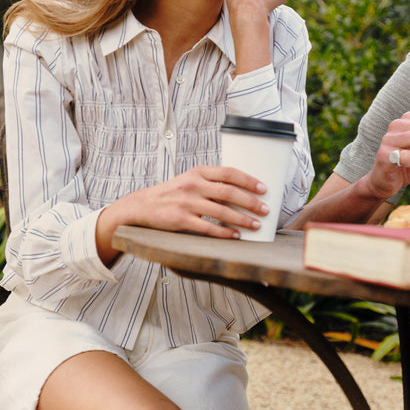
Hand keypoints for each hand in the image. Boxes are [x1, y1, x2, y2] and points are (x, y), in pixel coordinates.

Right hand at [96, 165, 269, 259]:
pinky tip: (236, 236)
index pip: (229, 173)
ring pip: (221, 211)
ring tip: (256, 226)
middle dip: (251, 202)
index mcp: (198, 172)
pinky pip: (208, 228)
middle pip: (229, 192)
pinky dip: (224, 233)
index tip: (264, 189)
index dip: (249, 180)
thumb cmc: (172, 194)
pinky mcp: (180, 220)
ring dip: (242, 219)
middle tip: (266, 210)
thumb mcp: (190, 181)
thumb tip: (240, 193)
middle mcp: (193, 185)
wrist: (142, 206)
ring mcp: (186, 202)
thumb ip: (211, 184)